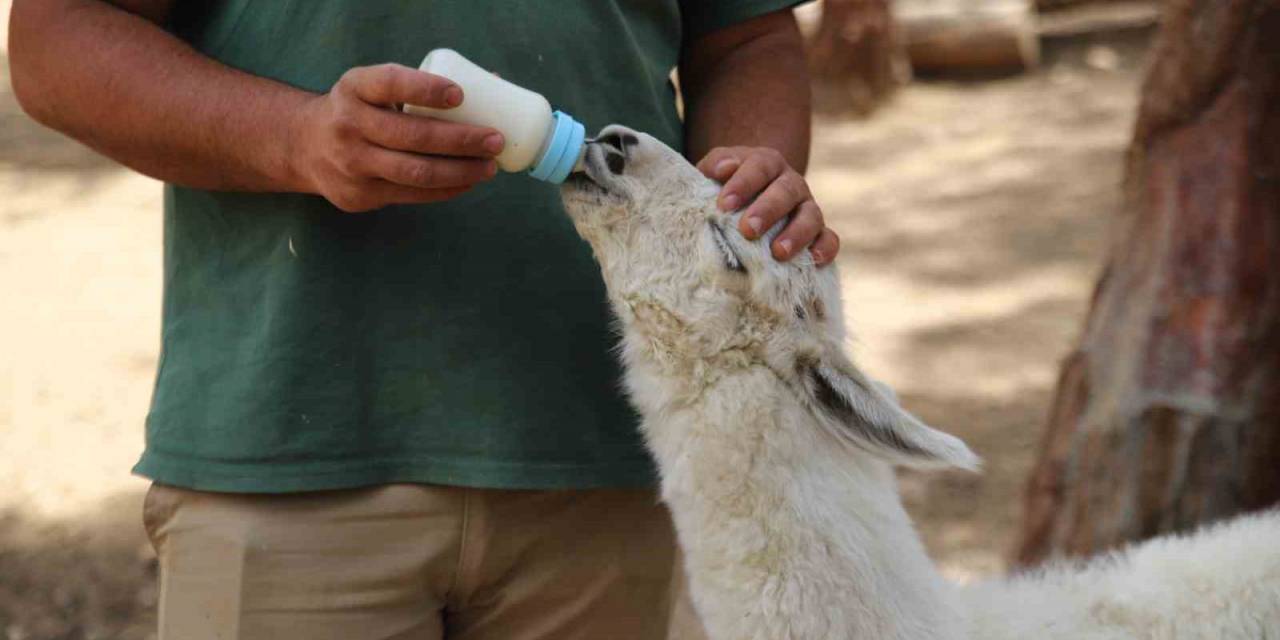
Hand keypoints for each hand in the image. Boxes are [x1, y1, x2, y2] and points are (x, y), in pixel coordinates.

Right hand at [294, 64, 503, 212]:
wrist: (304, 146)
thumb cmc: (359, 111)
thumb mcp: (371, 88)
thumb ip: (417, 86)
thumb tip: (494, 81)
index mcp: (354, 88)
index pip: (390, 83)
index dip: (426, 89)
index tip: (460, 95)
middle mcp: (348, 125)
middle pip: (413, 135)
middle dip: (461, 140)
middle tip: (495, 140)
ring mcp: (351, 164)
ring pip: (416, 172)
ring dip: (460, 171)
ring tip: (489, 167)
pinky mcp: (360, 196)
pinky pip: (412, 195)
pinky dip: (446, 190)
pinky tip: (468, 183)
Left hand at [696, 147, 839, 265]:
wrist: (747, 202)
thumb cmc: (725, 188)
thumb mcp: (714, 171)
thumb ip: (716, 164)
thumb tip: (722, 169)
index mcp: (767, 163)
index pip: (759, 167)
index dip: (743, 184)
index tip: (724, 205)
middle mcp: (791, 183)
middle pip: (786, 191)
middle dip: (768, 210)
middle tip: (748, 230)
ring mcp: (807, 208)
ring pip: (811, 215)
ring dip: (797, 233)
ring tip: (779, 253)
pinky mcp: (818, 232)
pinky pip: (829, 238)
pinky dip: (825, 247)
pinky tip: (814, 259)